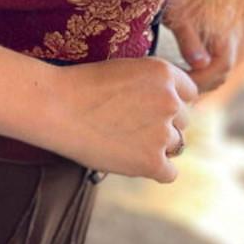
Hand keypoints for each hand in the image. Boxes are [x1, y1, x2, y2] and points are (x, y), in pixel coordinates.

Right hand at [43, 56, 197, 181]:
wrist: (55, 107)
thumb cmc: (81, 87)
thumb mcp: (125, 71)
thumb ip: (153, 87)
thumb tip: (173, 109)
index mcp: (164, 73)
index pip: (188, 92)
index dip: (170, 101)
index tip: (150, 108)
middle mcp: (170, 101)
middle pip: (183, 120)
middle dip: (164, 123)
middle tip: (131, 126)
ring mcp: (163, 133)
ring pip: (177, 145)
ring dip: (157, 145)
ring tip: (125, 140)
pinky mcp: (152, 161)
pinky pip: (170, 172)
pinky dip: (154, 169)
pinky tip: (133, 161)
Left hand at [163, 0, 236, 93]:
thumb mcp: (179, 14)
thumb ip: (190, 39)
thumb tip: (200, 65)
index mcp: (224, 28)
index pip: (223, 65)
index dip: (203, 79)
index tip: (181, 83)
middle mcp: (230, 34)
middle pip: (223, 70)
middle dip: (202, 82)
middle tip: (177, 86)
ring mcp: (226, 36)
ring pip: (220, 67)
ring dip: (203, 78)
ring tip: (179, 80)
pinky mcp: (218, 37)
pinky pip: (215, 61)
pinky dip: (202, 70)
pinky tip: (183, 71)